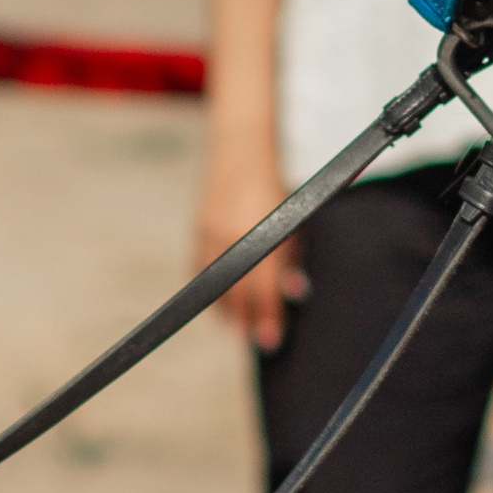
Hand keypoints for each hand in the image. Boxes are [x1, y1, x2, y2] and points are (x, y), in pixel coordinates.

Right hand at [196, 157, 304, 350]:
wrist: (241, 151)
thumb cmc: (275, 186)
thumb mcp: (293, 220)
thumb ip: (291, 258)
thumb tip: (295, 292)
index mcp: (263, 234)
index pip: (265, 289)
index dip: (268, 317)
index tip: (272, 340)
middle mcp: (234, 237)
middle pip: (238, 293)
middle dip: (248, 321)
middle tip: (258, 340)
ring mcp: (211, 234)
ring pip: (215, 286)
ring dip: (228, 310)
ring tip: (238, 327)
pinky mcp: (198, 230)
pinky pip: (201, 271)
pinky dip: (210, 289)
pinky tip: (220, 302)